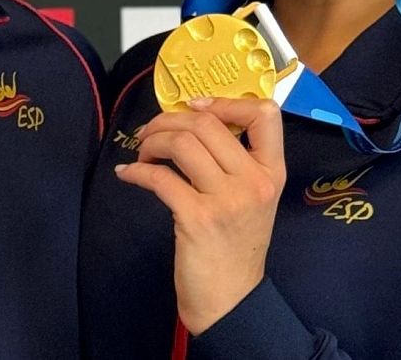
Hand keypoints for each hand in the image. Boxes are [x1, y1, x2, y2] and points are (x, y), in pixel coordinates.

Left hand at [115, 97, 285, 334]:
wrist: (231, 301)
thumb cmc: (236, 248)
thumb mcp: (253, 201)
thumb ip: (235, 164)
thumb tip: (193, 124)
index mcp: (271, 173)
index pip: (265, 114)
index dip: (226, 100)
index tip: (195, 106)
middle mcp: (254, 182)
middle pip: (207, 123)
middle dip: (168, 120)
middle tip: (151, 133)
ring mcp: (227, 200)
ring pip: (183, 143)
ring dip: (152, 141)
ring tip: (143, 153)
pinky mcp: (197, 218)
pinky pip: (160, 177)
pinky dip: (137, 171)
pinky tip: (129, 174)